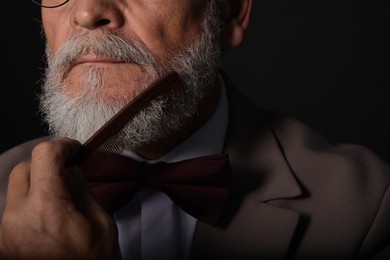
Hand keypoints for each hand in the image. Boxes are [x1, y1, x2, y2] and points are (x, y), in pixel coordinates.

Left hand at [0, 138, 120, 258]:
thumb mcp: (100, 223)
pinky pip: (13, 209)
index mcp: (47, 208)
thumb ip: (82, 189)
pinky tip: (48, 218)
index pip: (44, 155)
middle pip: (24, 168)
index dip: (62, 146)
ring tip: (60, 200)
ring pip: (16, 189)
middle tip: (68, 172)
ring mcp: (5, 232)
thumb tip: (70, 169)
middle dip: (47, 165)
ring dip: (37, 185)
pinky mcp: (2, 243)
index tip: (74, 150)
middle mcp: (17, 217)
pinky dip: (30, 204)